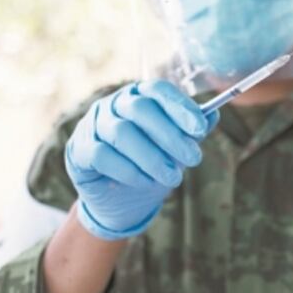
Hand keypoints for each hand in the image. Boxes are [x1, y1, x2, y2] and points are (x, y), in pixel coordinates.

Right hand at [65, 80, 217, 239]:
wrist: (118, 200)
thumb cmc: (149, 165)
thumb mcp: (174, 149)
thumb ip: (190, 131)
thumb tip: (214, 115)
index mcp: (138, 96)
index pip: (159, 91)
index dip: (180, 107)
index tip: (201, 129)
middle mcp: (113, 104)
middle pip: (141, 110)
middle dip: (171, 135)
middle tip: (194, 159)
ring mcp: (92, 125)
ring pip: (122, 133)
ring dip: (152, 157)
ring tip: (173, 178)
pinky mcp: (79, 150)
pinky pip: (103, 155)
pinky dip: (128, 170)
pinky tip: (145, 182)